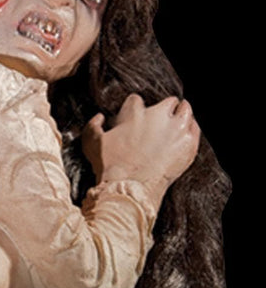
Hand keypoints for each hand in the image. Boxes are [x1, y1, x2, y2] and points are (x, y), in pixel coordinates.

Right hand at [83, 94, 199, 205]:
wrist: (129, 187)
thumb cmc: (109, 165)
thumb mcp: (91, 143)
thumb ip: (93, 126)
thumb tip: (99, 118)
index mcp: (134, 112)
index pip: (137, 100)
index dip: (134, 108)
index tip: (133, 117)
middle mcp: (159, 115)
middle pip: (168, 102)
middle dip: (164, 109)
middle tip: (159, 120)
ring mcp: (177, 128)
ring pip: (186, 110)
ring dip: (181, 115)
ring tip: (176, 124)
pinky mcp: (189, 143)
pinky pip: (196, 128)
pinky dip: (191, 130)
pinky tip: (183, 136)